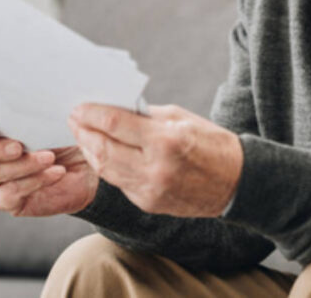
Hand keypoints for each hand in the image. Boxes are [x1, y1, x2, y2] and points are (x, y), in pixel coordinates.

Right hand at [0, 112, 98, 216]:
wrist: (87, 164)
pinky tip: (56, 172)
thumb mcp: (51, 119)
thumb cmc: (64, 135)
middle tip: (19, 147)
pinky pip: (9, 194)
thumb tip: (29, 102)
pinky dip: (34, 181)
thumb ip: (33, 112)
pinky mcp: (8, 200)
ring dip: (23, 165)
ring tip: (50, 157)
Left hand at [68, 103, 242, 217]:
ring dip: (89, 150)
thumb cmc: (210, 142)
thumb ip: (146, 117)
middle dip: (83, 132)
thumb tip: (113, 110)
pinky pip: (119, 182)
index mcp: (165, 140)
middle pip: (103, 149)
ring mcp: (150, 190)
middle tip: (73, 119)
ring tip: (81, 135)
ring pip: (105, 169)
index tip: (78, 107)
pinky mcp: (148, 203)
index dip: (91, 114)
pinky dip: (106, 166)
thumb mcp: (181, 118)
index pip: (114, 124)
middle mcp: (155, 168)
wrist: (237, 183)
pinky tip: (100, 153)